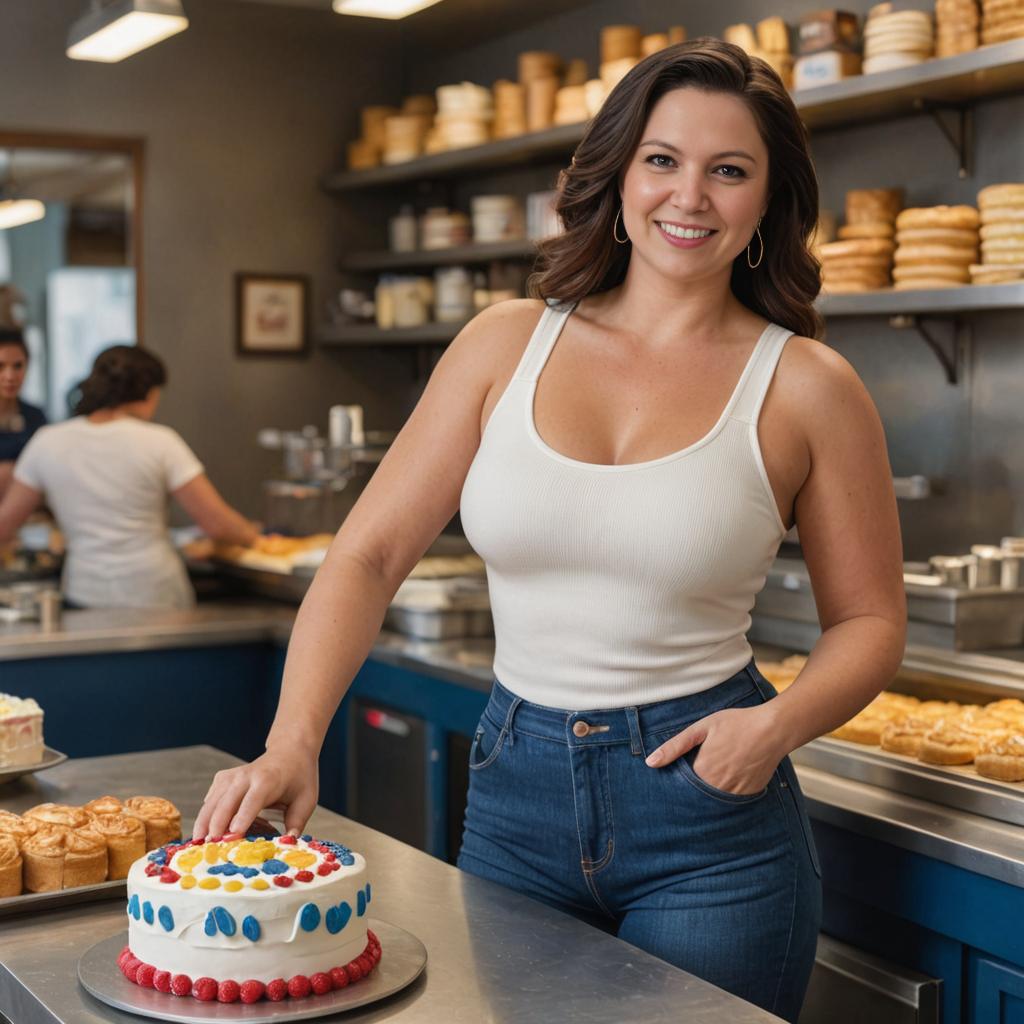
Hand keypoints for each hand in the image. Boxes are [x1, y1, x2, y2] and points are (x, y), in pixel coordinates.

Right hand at [191, 747, 318, 839]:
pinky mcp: (223, 779)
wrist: (289, 751)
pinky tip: (201, 833)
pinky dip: (205, 815)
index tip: (233, 835)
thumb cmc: (299, 778)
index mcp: (268, 780)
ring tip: (197, 845)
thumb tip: (287, 845)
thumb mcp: (307, 800)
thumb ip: (296, 823)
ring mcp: (232, 776)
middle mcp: (247, 775)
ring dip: (204, 822)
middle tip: (210, 848)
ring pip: (213, 800)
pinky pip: (211, 799)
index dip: (243, 817)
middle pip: (227, 801)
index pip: (253, 800)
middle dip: (217, 824)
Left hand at [645, 704, 785, 795]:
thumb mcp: (701, 728)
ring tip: (712, 777)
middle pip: (696, 796)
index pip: (681, 787)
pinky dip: (727, 794)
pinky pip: (733, 801)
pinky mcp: (750, 794)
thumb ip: (675, 746)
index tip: (674, 781)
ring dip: (708, 794)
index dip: (676, 784)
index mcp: (702, 770)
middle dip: (691, 792)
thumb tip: (650, 763)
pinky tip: (728, 779)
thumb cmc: (736, 724)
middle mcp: (717, 786)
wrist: (773, 729)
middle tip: (694, 779)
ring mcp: (735, 793)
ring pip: (714, 801)